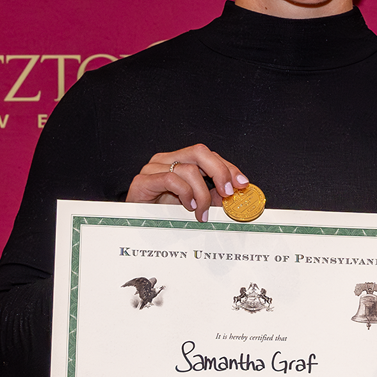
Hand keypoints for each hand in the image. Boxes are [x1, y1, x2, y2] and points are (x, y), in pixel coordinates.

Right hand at [125, 143, 247, 220]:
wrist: (134, 225)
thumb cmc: (163, 213)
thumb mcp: (195, 205)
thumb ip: (213, 198)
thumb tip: (234, 198)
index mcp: (180, 161)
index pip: (209, 155)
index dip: (228, 168)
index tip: (242, 183)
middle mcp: (167, 160)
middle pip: (200, 152)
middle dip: (220, 172)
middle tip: (228, 192)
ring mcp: (153, 168)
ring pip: (188, 169)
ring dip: (202, 194)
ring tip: (202, 212)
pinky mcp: (142, 181)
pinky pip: (169, 179)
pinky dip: (184, 192)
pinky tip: (188, 206)